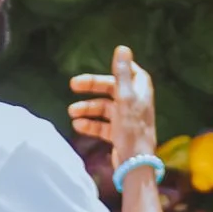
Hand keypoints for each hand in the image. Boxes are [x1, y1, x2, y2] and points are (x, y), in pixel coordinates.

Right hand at [68, 45, 158, 166]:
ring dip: (87, 109)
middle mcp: (135, 104)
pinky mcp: (119, 134)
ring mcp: (126, 119)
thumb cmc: (132, 130)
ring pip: (104, 108)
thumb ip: (122, 73)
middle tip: (72, 85)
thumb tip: (122, 47)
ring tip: (71, 112)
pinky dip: (91, 124)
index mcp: (140, 92)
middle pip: (112, 89)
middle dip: (92, 87)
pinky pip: (102, 125)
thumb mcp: (125, 99)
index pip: (131, 72)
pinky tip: (78, 125)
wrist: (135, 164)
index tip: (106, 63)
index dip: (119, 67)